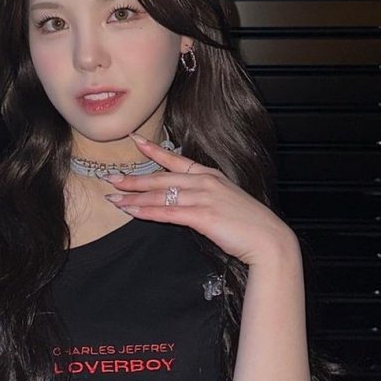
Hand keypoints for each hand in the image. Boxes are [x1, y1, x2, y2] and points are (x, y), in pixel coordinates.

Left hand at [103, 134, 296, 265]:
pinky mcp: (203, 215)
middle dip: (134, 178)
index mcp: (210, 175)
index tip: (135, 141)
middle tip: (111, 177)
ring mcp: (204, 197)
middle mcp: (205, 182)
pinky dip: (146, 211)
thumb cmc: (249, 224)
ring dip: (134, 197)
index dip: (154, 150)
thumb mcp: (225, 201)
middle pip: (161, 178)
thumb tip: (183, 200)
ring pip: (160, 195)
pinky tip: (132, 211)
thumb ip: (204, 197)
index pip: (176, 159)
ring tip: (114, 197)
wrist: (269, 240)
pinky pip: (167, 212)